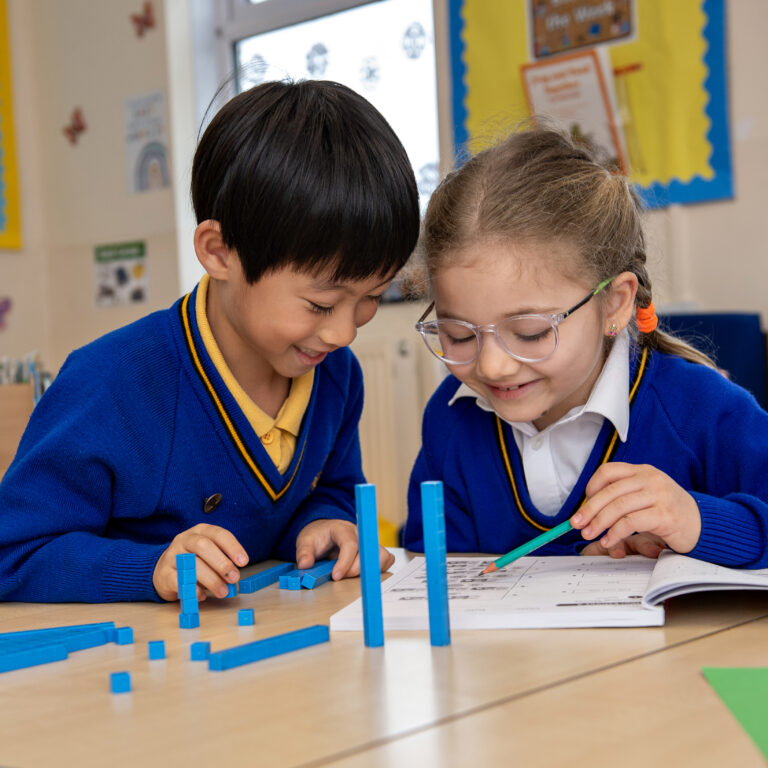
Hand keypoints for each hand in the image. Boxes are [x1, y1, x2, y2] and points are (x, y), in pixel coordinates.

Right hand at [153, 523, 248, 600]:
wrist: (162, 570)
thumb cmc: (193, 560)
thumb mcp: (208, 554)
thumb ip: (221, 562)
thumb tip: (234, 576)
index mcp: (200, 531)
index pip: (218, 534)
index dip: (232, 547)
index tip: (244, 561)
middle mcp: (185, 539)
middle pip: (203, 546)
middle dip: (221, 563)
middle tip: (234, 578)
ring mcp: (172, 555)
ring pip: (191, 563)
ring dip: (211, 579)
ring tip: (223, 592)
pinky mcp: (164, 573)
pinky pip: (178, 580)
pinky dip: (193, 589)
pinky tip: (202, 596)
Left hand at [295, 518, 394, 579]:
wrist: (325, 531)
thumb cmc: (318, 536)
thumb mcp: (305, 540)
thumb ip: (304, 552)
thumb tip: (305, 565)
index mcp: (343, 529)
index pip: (350, 544)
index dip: (345, 562)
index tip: (336, 576)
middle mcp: (360, 534)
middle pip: (367, 552)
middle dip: (355, 569)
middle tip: (340, 577)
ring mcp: (369, 542)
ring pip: (381, 555)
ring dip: (370, 570)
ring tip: (353, 576)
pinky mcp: (374, 551)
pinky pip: (387, 559)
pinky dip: (380, 569)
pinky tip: (365, 574)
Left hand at [571, 462, 700, 554]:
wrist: (702, 525)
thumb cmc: (668, 513)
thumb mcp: (644, 499)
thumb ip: (620, 501)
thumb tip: (586, 515)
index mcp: (642, 471)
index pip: (609, 471)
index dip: (592, 487)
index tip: (583, 505)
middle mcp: (650, 479)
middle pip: (610, 491)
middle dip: (589, 509)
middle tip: (577, 524)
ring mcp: (659, 495)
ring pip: (618, 506)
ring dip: (599, 523)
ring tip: (589, 535)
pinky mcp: (665, 515)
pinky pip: (631, 522)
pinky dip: (615, 533)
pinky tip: (609, 541)